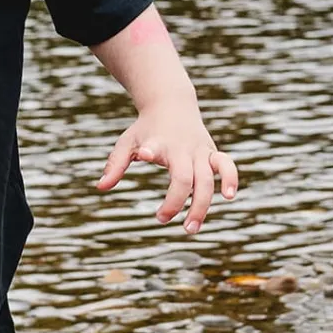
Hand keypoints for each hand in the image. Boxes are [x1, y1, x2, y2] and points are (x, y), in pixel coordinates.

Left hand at [97, 102, 238, 233]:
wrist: (171, 103)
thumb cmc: (146, 128)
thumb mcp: (127, 142)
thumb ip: (115, 164)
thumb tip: (101, 187)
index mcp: (160, 144)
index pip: (156, 148)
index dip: (151, 151)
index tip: (144, 154)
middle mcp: (183, 148)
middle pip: (185, 178)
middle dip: (176, 203)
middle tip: (161, 220)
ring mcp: (200, 151)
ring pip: (208, 179)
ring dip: (202, 206)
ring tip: (191, 228)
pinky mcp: (212, 152)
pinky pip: (227, 165)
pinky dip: (231, 179)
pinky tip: (230, 197)